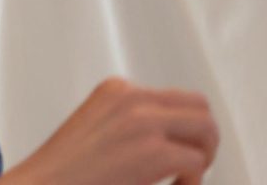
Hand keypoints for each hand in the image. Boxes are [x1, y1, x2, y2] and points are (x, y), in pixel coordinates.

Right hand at [2, 78, 218, 184]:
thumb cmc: (60, 177)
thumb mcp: (95, 130)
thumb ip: (128, 122)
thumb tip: (169, 133)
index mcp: (117, 90)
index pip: (172, 96)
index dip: (185, 124)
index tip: (182, 144)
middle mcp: (133, 98)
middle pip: (199, 105)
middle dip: (204, 134)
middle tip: (198, 159)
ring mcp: (144, 122)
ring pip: (205, 129)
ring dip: (205, 153)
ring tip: (191, 174)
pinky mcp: (152, 152)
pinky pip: (196, 160)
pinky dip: (194, 178)